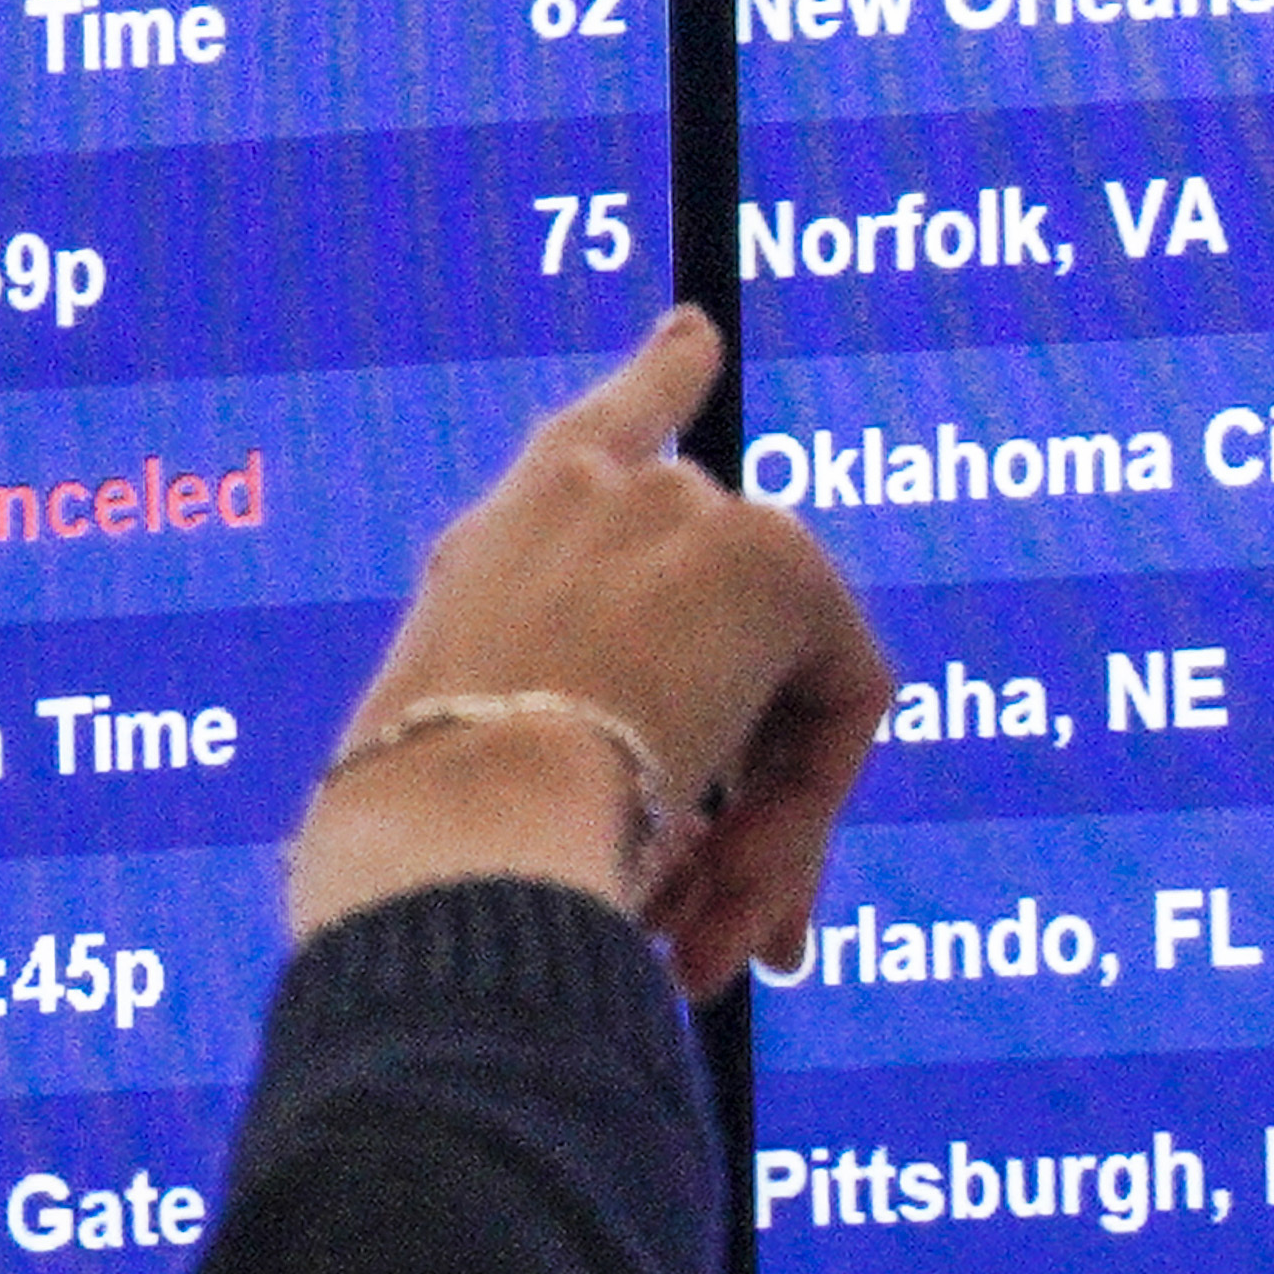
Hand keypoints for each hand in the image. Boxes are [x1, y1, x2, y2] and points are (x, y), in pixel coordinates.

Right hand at [288, 309, 894, 998]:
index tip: (699, 330)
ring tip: (716, 943)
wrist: (464, 819)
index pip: (605, 425)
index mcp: (499, 539)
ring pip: (785, 685)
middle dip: (749, 786)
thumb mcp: (490, 771)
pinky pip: (839, 708)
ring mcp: (683, 508)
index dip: (665, 373)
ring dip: (767, 832)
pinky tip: (746, 890)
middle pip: (736, 613)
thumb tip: (707, 862)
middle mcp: (594, 492)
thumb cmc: (435, 836)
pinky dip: (809, 813)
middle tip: (728, 922)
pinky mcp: (770, 555)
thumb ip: (584, 751)